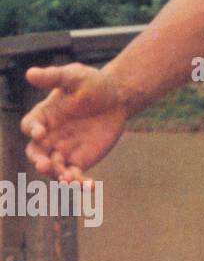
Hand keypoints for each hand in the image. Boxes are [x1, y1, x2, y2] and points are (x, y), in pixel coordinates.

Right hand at [20, 64, 127, 184]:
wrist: (116, 98)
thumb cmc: (92, 84)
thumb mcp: (75, 76)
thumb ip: (54, 77)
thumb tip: (31, 73)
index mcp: (42, 116)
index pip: (30, 126)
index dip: (33, 130)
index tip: (40, 132)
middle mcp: (48, 137)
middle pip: (35, 153)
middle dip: (38, 160)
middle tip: (44, 164)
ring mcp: (62, 150)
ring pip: (54, 168)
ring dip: (57, 175)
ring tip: (67, 180)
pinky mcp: (80, 161)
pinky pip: (76, 176)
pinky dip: (80, 184)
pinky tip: (89, 188)